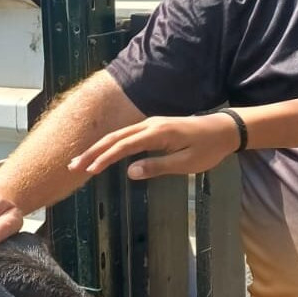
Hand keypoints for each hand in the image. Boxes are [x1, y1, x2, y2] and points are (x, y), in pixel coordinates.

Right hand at [67, 113, 239, 179]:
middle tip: (73, 166)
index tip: (89, 170)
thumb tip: (130, 171)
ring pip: (118, 136)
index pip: (124, 146)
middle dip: (92, 152)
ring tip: (81, 161)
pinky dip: (111, 145)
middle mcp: (150, 125)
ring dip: (98, 148)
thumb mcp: (186, 162)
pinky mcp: (153, 128)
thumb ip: (158, 166)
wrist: (224, 130)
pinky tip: (101, 153)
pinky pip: (126, 136)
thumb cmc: (208, 149)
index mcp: (157, 133)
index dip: (104, 158)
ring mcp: (150, 124)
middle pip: (115, 138)